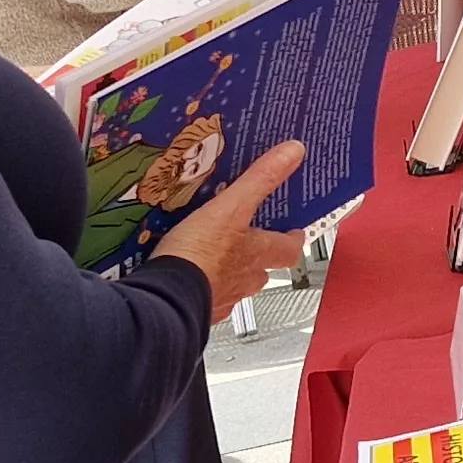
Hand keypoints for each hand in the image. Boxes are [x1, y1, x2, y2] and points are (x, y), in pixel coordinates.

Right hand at [151, 140, 310, 320]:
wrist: (165, 298)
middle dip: (262, 260)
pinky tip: (190, 280)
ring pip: (236, 288)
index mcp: (256, 254)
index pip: (289, 249)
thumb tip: (293, 152)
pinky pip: (207, 300)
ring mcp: (221, 298)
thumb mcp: (232, 206)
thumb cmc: (199, 254)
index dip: (294, 239)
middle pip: (263, 272)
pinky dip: (203, 290)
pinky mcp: (197, 309)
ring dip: (233, 276)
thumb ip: (261, 179)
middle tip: (255, 245)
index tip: (296, 232)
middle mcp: (244, 280)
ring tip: (218, 260)